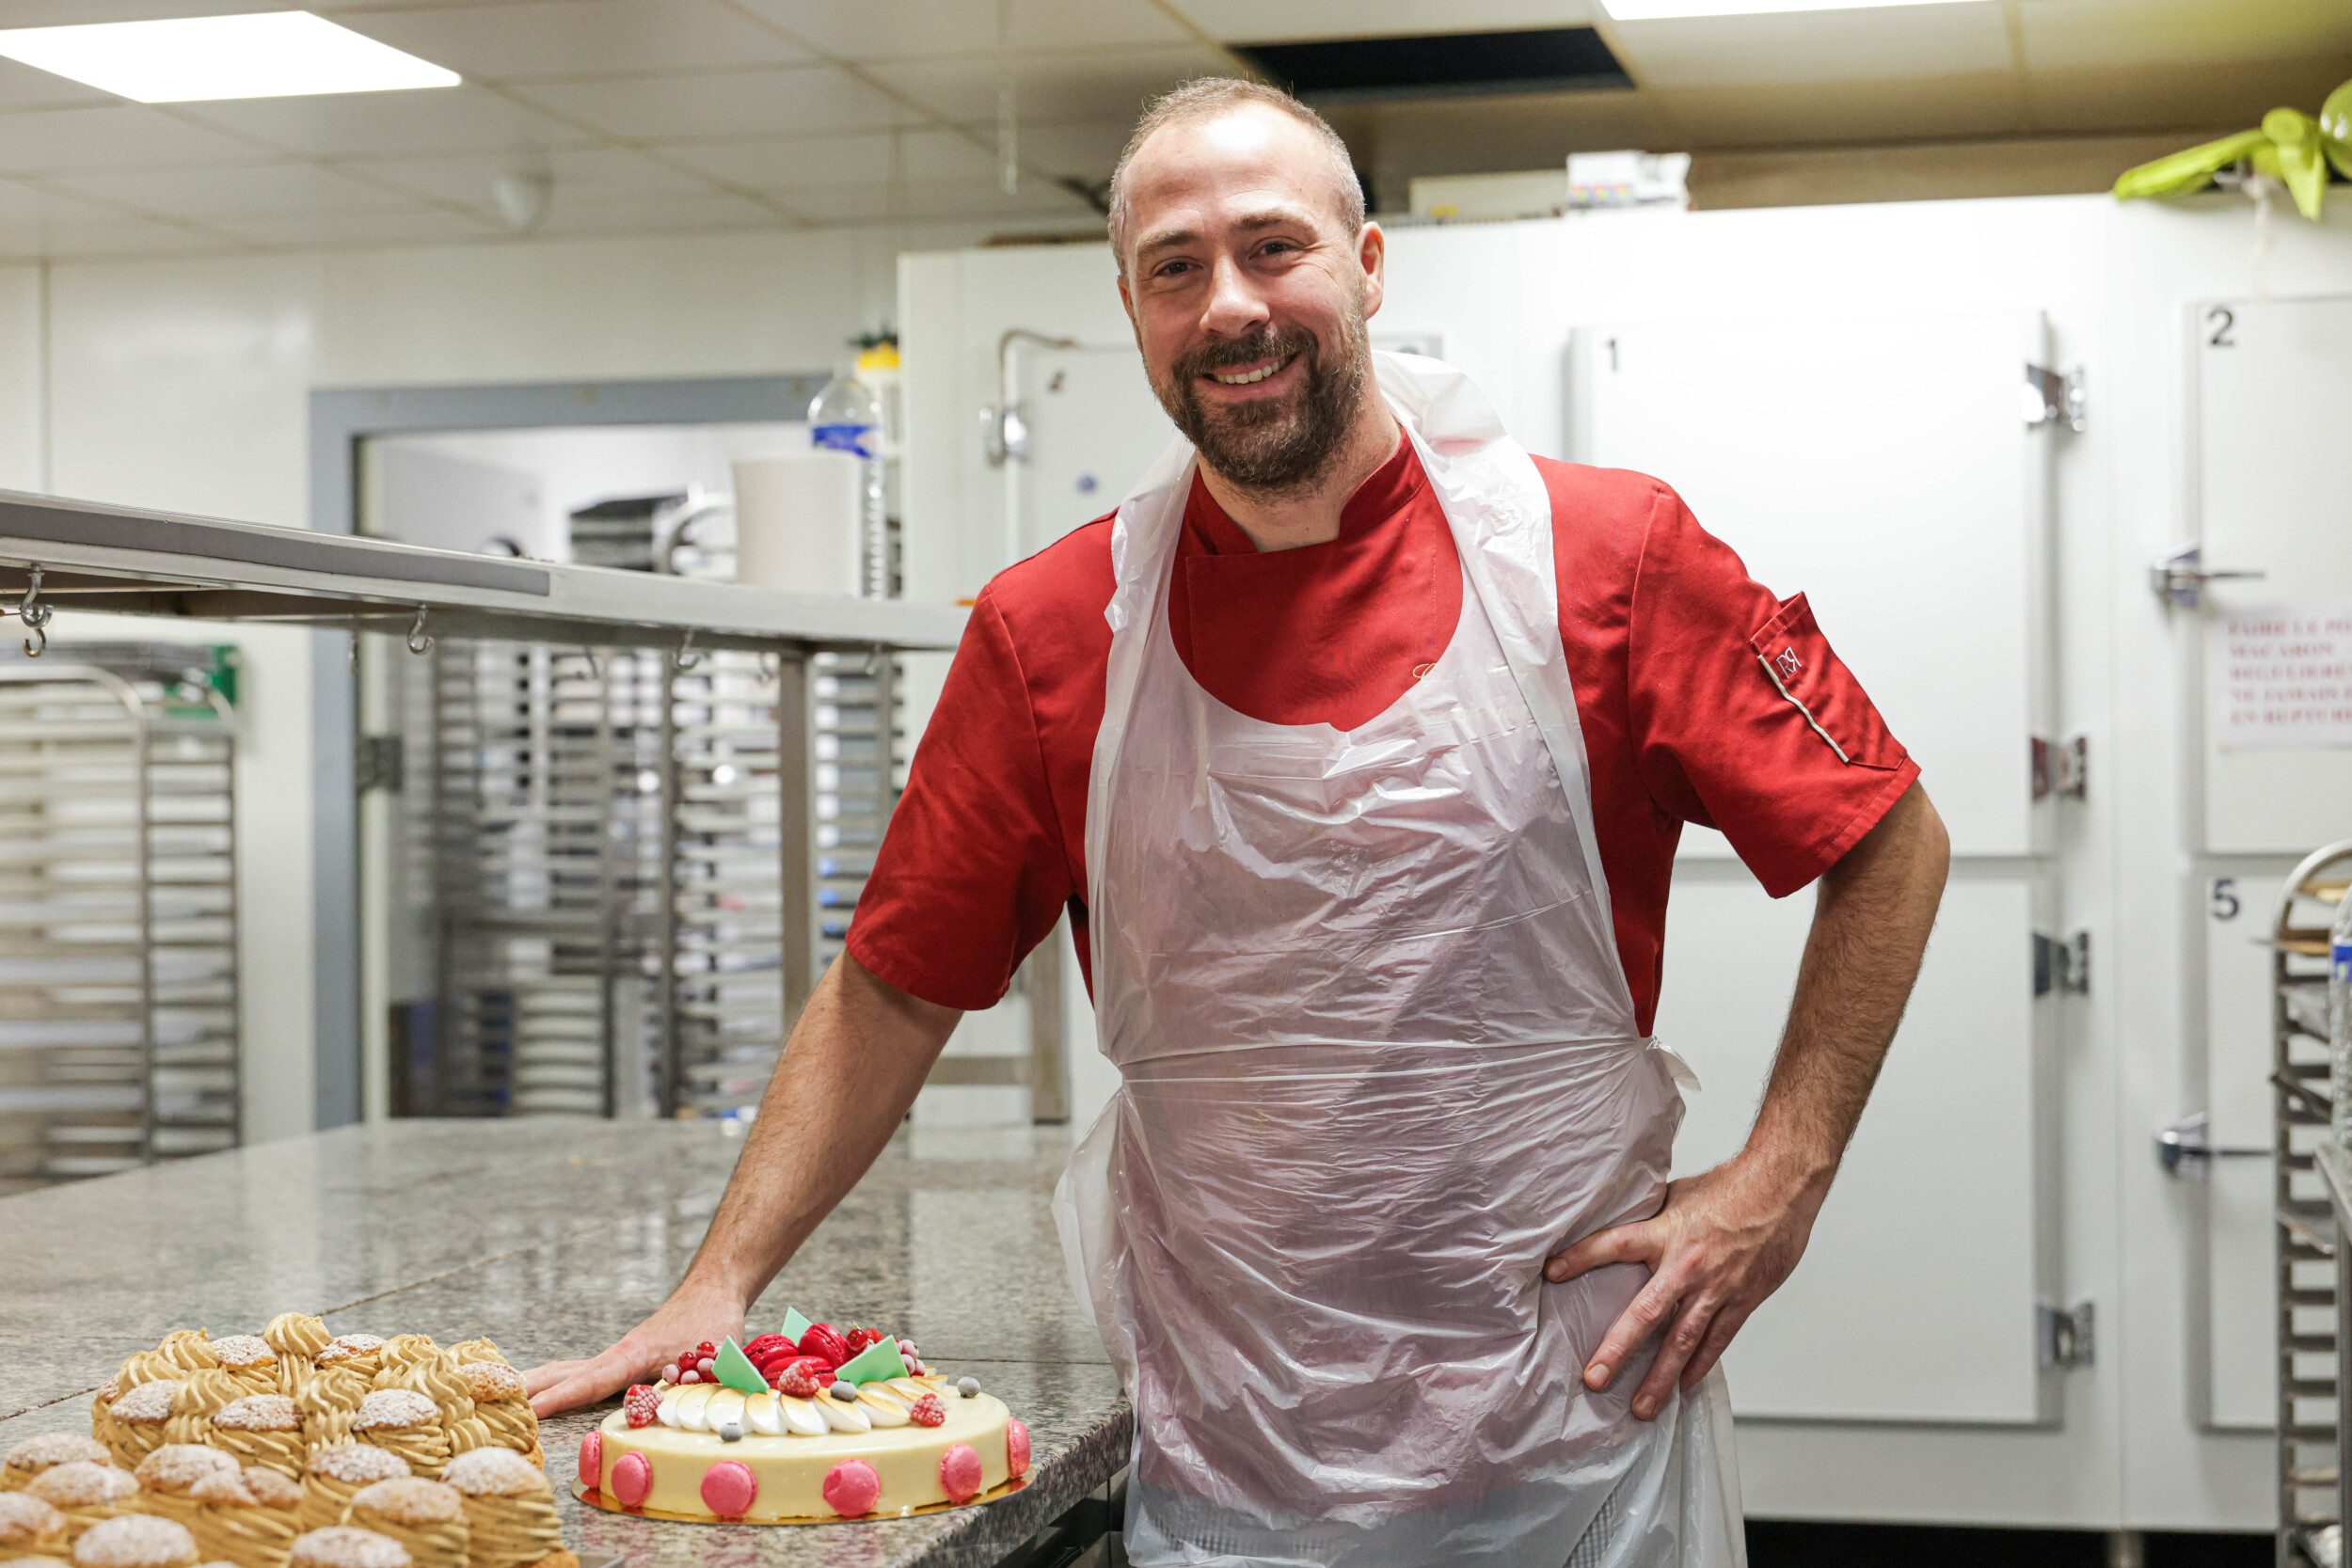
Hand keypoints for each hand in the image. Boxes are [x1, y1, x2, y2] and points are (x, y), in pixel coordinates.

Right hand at [523, 1282, 746, 1417]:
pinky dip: (563, 1382)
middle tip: (488, 1402)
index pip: (589, 1382)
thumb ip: (692, 1385)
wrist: (715, 1285)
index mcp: (632, 1355)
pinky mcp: (628, 1357)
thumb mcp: (711, 1358)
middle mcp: (618, 1354)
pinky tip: (550, 1390)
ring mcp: (620, 1355)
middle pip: (564, 1373)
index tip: (528, 1412)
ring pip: (571, 1371)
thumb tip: (675, 1411)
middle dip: (529, 1390)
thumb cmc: (713, 1321)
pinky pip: (587, 1373)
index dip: (559, 1399)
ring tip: (505, 1400)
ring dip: (540, 1384)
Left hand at [1543, 1153, 1824, 1420]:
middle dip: (1618, 1350)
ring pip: (1683, 1342)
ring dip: (1661, 1378)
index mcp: (1666, 1232)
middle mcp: (1688, 1266)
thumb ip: (1651, 1217)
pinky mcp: (1743, 1300)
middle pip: (1646, 1314)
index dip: (1581, 1257)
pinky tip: (1684, 1385)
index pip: (1613, 1245)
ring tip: (1642, 1407)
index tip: (1552, 1273)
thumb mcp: (1678, 1194)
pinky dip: (1700, 1365)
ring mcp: (1717, 1288)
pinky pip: (1718, 1341)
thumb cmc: (1730, 1186)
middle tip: (1595, 1380)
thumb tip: (1622, 1223)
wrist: (1782, 1188)